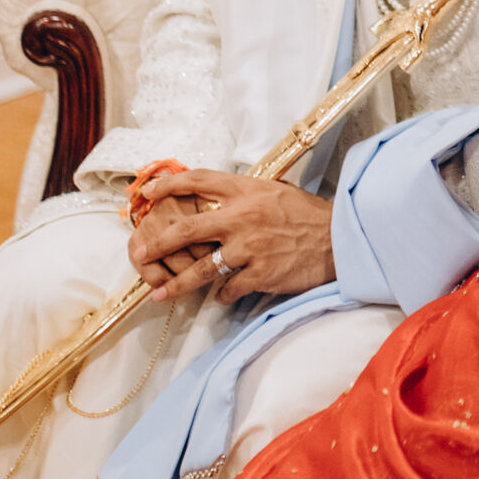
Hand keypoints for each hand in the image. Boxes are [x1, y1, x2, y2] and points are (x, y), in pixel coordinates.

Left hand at [127, 171, 335, 303]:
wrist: (340, 238)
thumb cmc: (307, 214)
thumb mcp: (275, 191)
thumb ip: (244, 193)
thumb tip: (216, 194)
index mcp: (245, 191)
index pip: (198, 181)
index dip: (168, 185)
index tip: (148, 192)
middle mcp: (242, 217)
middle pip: (187, 230)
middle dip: (157, 243)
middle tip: (139, 252)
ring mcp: (250, 248)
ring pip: (201, 270)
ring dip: (177, 284)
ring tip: (159, 294)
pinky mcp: (260, 273)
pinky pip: (229, 289)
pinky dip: (223, 294)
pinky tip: (221, 296)